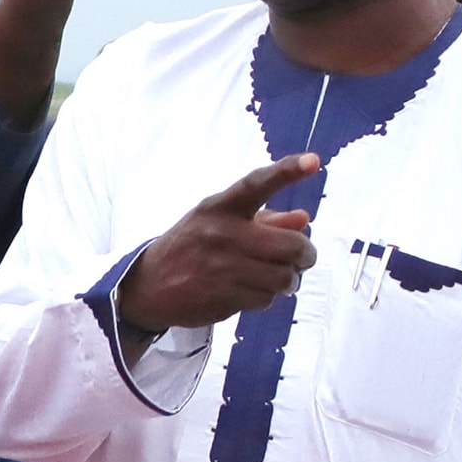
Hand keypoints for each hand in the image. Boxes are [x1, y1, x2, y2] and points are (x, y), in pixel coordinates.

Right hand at [118, 155, 319, 331]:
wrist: (148, 285)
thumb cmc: (190, 246)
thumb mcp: (217, 223)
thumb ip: (264, 219)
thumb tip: (304, 219)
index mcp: (219, 207)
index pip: (257, 184)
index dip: (287, 172)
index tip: (313, 161)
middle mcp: (222, 234)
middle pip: (291, 246)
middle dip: (305, 255)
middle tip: (301, 258)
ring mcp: (224, 268)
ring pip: (284, 278)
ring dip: (288, 280)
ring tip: (274, 276)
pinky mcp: (225, 298)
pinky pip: (267, 299)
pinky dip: (266, 297)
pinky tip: (249, 289)